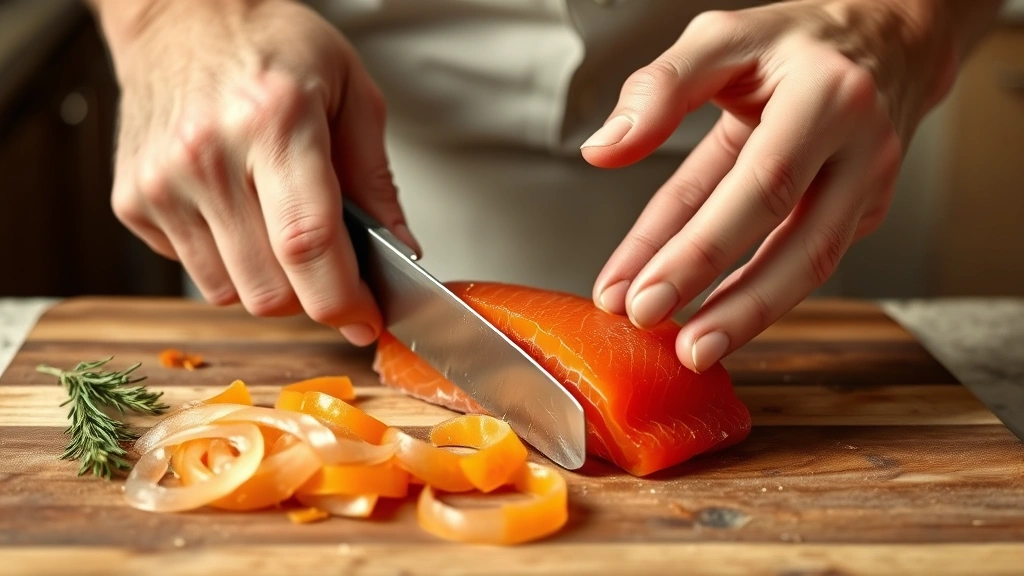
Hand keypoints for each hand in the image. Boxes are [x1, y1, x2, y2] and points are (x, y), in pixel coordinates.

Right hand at [90, 0, 418, 344]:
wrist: (182, 16)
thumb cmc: (273, 46)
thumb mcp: (352, 92)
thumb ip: (377, 181)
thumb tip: (400, 254)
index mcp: (274, 121)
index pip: (308, 243)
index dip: (343, 298)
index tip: (366, 319)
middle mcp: (207, 155)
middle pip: (268, 289)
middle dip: (312, 298)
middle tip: (332, 272)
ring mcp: (161, 182)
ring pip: (230, 293)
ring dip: (270, 283)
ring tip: (280, 227)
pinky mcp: (132, 202)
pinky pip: (194, 273)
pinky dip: (228, 263)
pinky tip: (238, 213)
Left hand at [583, 0, 997, 371]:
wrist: (885, 38)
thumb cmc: (795, 41)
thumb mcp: (721, 38)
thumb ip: (659, 87)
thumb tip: (604, 148)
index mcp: (828, 97)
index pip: (759, 188)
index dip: (698, 251)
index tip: (640, 295)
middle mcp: (861, 148)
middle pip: (799, 247)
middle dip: (731, 306)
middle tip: (674, 347)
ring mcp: (870, 186)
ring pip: (813, 267)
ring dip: (750, 316)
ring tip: (693, 350)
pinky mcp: (863, 211)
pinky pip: (799, 255)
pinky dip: (750, 286)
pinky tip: (706, 308)